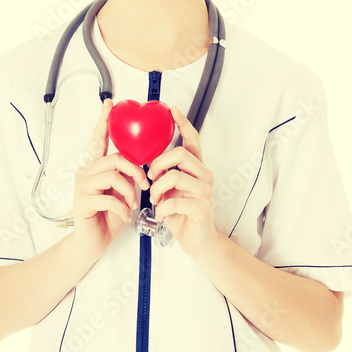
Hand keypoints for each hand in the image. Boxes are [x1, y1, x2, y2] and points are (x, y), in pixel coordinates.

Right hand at [71, 99, 149, 260]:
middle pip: (115, 158)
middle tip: (144, 186)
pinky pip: (109, 197)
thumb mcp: (122, 193)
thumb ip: (126, 177)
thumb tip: (142, 166)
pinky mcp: (82, 201)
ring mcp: (82, 186)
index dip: (103, 121)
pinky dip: (122, 207)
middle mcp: (86, 172)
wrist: (93, 242)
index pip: (99, 140)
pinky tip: (124, 215)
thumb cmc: (108, 217)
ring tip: (133, 204)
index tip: (109, 104)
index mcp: (95, 167)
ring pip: (113, 176)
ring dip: (130, 191)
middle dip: (136, 171)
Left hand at [147, 105, 218, 257]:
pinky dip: (162, 209)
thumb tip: (148, 162)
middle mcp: (204, 176)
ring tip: (155, 200)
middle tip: (151, 178)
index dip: (183, 123)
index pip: (193, 140)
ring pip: (174, 176)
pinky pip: (174, 201)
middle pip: (180, 154)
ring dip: (157, 189)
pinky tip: (162, 214)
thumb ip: (165, 174)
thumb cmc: (182, 214)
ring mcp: (204, 191)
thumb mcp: (170, 190)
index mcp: (196, 169)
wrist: (197, 241)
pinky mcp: (200, 207)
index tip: (173, 110)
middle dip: (159, 164)